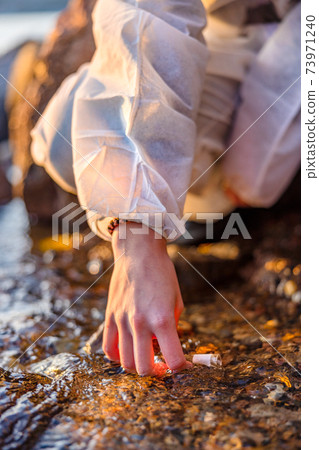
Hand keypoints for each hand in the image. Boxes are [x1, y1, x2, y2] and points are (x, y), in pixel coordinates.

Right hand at [102, 222, 190, 374]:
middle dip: (156, 372)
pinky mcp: (110, 316)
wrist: (138, 253)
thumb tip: (165, 347)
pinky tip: (128, 349)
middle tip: (162, 364)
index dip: (181, 369)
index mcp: (162, 319)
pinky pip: (108, 348)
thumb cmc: (162, 274)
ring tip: (146, 356)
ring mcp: (122, 320)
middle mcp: (140, 323)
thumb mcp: (177, 301)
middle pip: (144, 369)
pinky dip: (118, 356)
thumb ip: (172, 327)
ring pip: (125, 362)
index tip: (183, 367)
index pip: (174, 360)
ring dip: (137, 366)